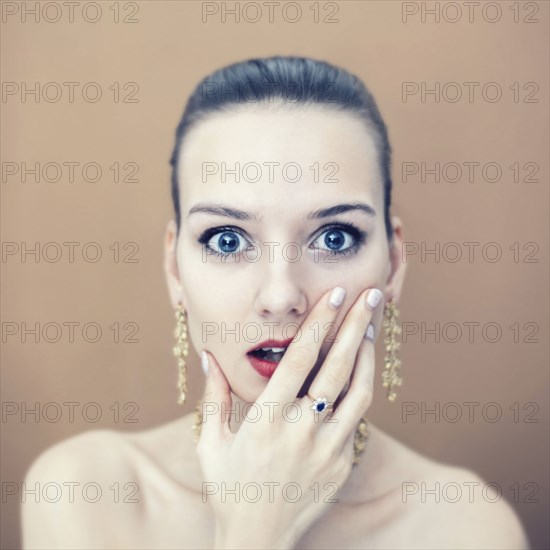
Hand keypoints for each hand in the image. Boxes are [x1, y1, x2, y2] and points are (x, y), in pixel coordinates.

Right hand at [197, 286, 382, 548]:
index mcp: (268, 418)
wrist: (258, 540)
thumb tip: (209, 357)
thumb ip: (214, 397)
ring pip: (358, 390)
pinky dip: (360, 388)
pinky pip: (356, 418)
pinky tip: (361, 370)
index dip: (320, 323)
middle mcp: (302, 428)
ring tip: (372, 325)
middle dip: (356, 325)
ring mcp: (328, 447)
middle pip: (337, 366)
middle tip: (370, 295)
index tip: (335, 296)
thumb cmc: (229, 488)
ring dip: (367, 354)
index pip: (300, 358)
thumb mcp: (211, 443)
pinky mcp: (342, 463)